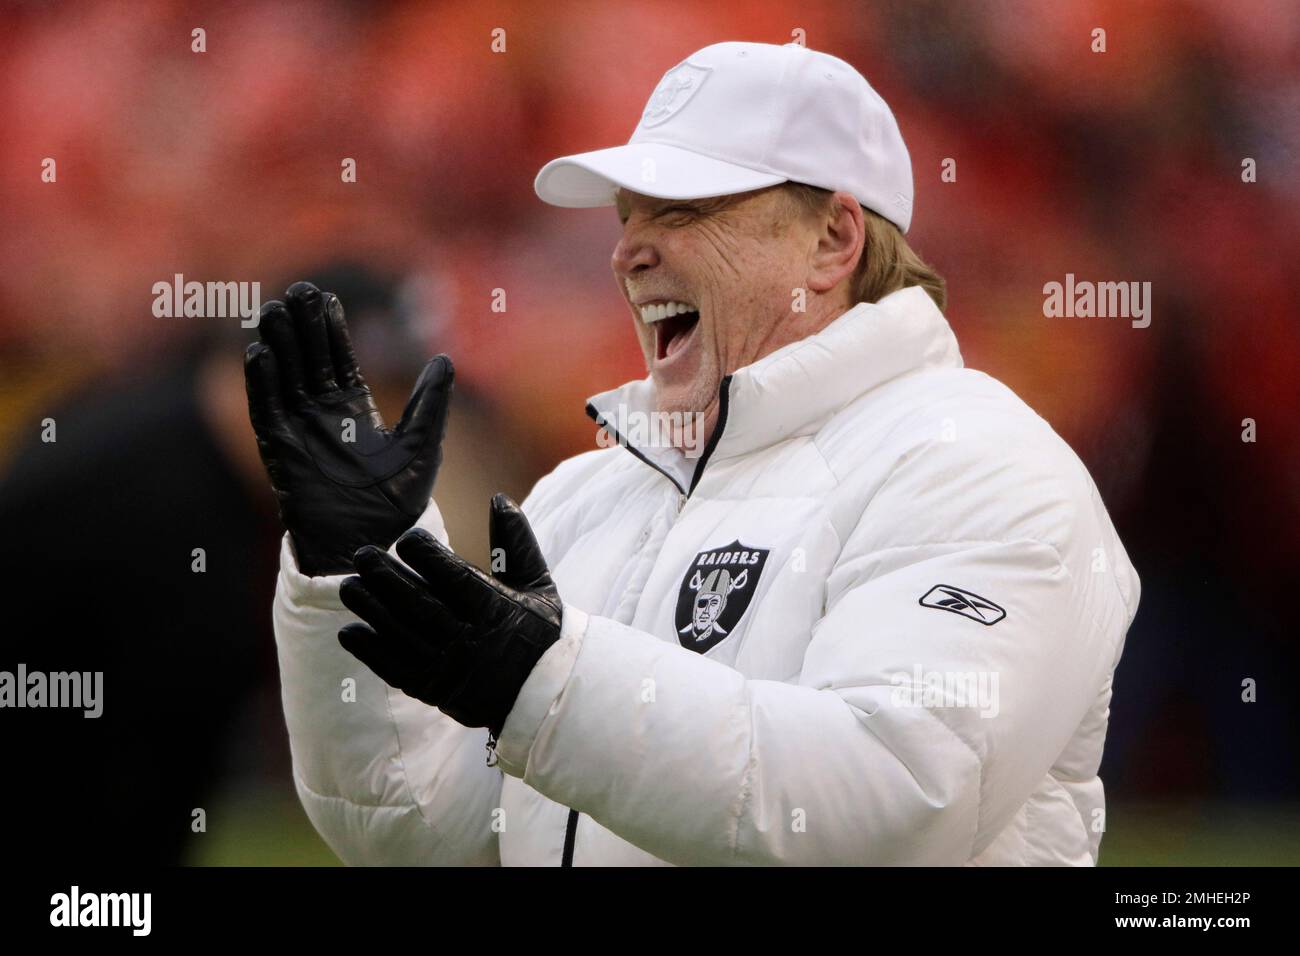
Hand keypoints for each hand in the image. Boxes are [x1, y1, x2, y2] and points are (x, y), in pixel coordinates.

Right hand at [244, 281, 453, 575]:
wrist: (374, 542)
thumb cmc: (399, 500)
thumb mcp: (421, 444)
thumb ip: (430, 403)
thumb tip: (446, 359)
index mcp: (353, 407)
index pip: (338, 357)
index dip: (331, 328)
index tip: (326, 296)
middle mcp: (322, 414)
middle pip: (307, 359)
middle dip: (302, 326)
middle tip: (298, 288)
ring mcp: (299, 430)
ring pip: (284, 378)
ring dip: (279, 344)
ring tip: (273, 309)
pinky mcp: (281, 451)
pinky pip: (267, 411)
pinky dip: (262, 383)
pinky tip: (258, 352)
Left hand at [337, 494, 561, 739]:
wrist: (544, 694)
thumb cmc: (539, 632)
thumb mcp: (536, 584)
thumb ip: (515, 541)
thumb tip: (497, 498)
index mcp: (496, 609)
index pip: (455, 578)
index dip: (428, 557)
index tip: (408, 539)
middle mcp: (470, 639)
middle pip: (420, 605)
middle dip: (386, 578)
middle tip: (363, 555)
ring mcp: (450, 667)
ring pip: (402, 635)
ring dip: (371, 610)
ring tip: (350, 586)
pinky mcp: (434, 689)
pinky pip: (396, 670)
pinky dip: (370, 651)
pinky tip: (350, 631)